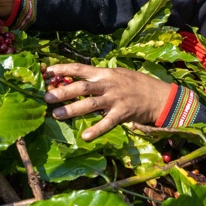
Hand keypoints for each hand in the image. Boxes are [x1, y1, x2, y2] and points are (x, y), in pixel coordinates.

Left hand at [44, 63, 172, 140]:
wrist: (159, 96)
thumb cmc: (136, 85)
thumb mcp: (117, 75)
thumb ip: (99, 78)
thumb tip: (77, 81)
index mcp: (105, 73)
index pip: (80, 69)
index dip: (63, 69)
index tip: (47, 71)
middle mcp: (108, 84)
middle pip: (81, 87)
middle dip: (63, 91)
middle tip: (47, 97)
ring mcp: (115, 99)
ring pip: (90, 104)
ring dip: (72, 109)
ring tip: (56, 114)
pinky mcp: (122, 113)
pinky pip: (107, 123)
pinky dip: (96, 130)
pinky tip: (84, 136)